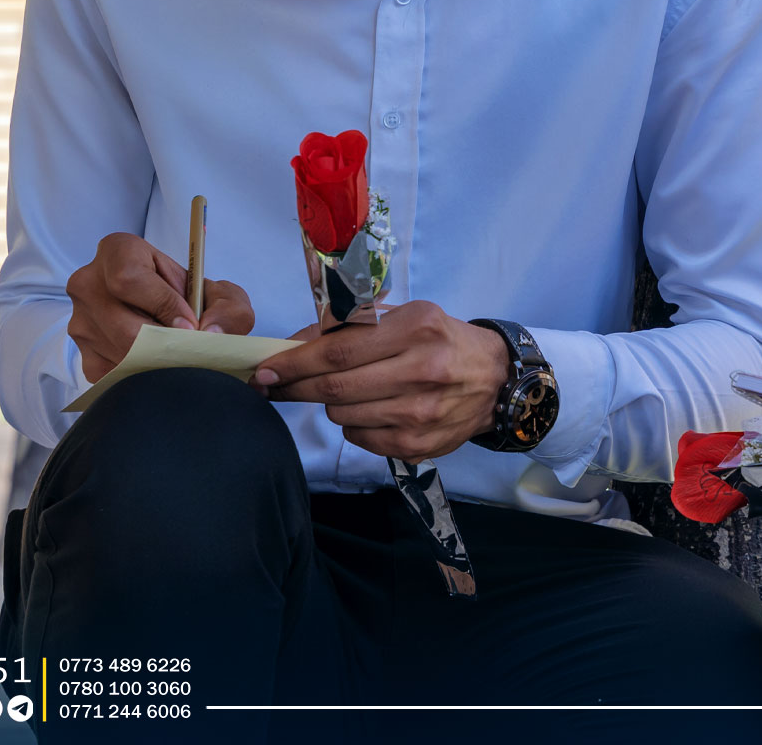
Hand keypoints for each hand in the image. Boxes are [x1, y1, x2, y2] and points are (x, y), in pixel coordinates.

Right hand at [66, 232, 254, 381]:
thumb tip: (209, 333)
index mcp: (118, 250)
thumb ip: (228, 308)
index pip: (128, 280)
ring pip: (118, 353)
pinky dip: (141, 375)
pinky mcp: (83, 353)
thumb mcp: (221, 294)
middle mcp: (88, 282)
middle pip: (123, 326)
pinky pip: (112, 373)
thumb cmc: (194, 298)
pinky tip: (159, 364)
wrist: (175, 316)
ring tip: (178, 354)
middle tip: (190, 349)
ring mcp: (80, 320)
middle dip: (165, 343)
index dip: (162, 305)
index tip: (190, 323)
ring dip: (156, 362)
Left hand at [251, 301, 507, 462]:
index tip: (265, 368)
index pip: (338, 351)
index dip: (294, 363)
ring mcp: (421, 414)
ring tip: (343, 390)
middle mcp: (423, 371)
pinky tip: (369, 409)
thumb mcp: (405, 316)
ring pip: (342, 415)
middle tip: (273, 385)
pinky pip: (360, 437)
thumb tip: (292, 345)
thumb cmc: (442, 340)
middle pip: (335, 387)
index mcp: (417, 329)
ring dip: (329, 403)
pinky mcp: (419, 444)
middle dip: (295, 386)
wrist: (496, 380)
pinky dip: (352, 423)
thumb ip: (350, 325)